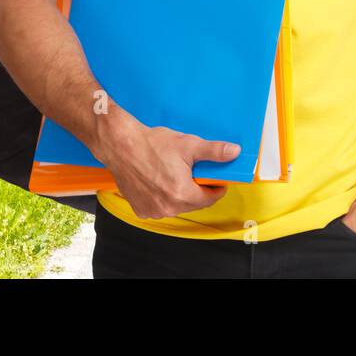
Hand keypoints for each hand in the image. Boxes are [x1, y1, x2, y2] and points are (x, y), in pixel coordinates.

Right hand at [93, 107, 239, 218]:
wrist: (121, 145)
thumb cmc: (152, 144)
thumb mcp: (189, 145)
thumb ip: (214, 151)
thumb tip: (235, 152)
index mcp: (181, 194)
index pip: (210, 199)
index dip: (216, 188)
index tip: (217, 180)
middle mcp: (167, 207)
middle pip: (194, 203)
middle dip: (199, 191)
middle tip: (195, 173)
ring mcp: (152, 211)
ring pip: (177, 207)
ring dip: (181, 195)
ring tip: (176, 175)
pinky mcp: (140, 209)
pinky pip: (160, 207)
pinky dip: (165, 198)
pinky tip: (161, 183)